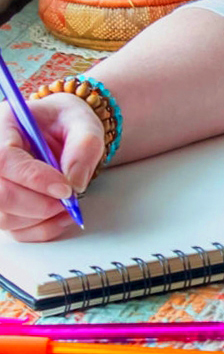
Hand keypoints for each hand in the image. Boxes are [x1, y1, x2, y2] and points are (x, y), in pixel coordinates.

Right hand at [0, 95, 105, 240]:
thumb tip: (74, 183)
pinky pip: (16, 231)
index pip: (4, 159)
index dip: (33, 178)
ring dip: (42, 218)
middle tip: (68, 199)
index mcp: (4, 126)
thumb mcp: (83, 123)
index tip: (65, 188)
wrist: (62, 132)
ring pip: (5, 216)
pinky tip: (61, 214)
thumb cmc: (66, 123)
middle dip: (38, 204)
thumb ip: (84, 146)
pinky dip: (43, 228)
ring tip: (68, 203)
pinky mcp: (5, 207)